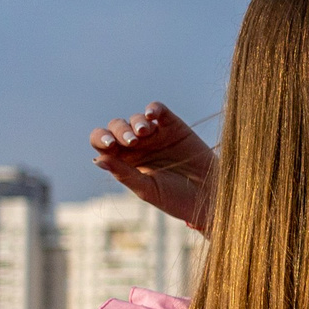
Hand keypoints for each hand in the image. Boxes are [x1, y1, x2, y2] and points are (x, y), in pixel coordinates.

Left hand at [90, 103, 213, 232]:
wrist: (210, 196)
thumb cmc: (177, 199)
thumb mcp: (146, 189)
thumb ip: (123, 174)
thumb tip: (98, 159)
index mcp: (125, 161)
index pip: (102, 144)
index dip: (101, 139)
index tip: (110, 145)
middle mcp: (138, 146)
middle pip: (117, 127)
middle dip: (120, 131)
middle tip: (132, 141)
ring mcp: (155, 135)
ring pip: (136, 118)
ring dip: (136, 122)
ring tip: (144, 133)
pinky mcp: (173, 126)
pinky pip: (158, 111)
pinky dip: (153, 109)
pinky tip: (152, 115)